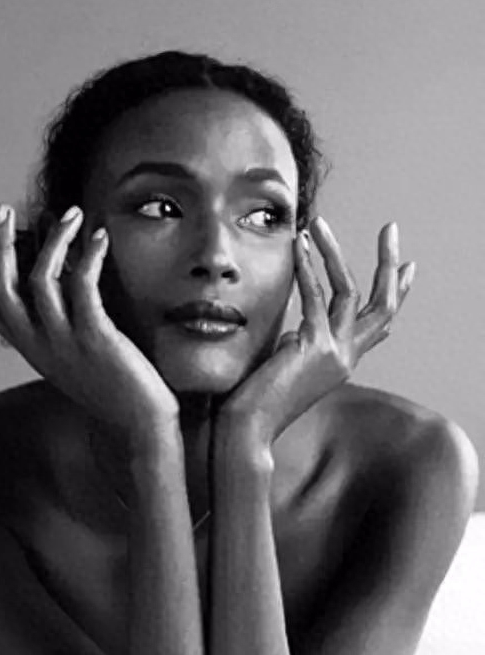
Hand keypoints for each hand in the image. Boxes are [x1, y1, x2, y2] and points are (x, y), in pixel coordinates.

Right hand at [0, 204, 179, 452]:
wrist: (139, 426)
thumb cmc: (115, 391)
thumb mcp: (73, 362)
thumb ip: (58, 333)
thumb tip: (59, 289)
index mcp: (32, 352)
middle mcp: (40, 346)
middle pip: (3, 289)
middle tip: (4, 212)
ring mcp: (65, 342)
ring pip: (40, 278)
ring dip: (53, 239)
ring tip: (70, 214)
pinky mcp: (95, 337)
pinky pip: (83, 284)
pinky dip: (89, 254)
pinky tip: (100, 236)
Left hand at [216, 216, 414, 445]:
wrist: (247, 430)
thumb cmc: (257, 398)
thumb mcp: (287, 365)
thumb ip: (300, 344)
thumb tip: (297, 330)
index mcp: (343, 360)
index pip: (379, 322)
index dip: (396, 292)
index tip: (407, 265)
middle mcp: (346, 357)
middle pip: (383, 305)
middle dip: (389, 264)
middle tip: (392, 230)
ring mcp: (335, 354)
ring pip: (350, 292)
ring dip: (334, 252)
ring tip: (319, 224)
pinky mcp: (313, 348)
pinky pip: (315, 297)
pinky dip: (306, 267)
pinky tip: (298, 245)